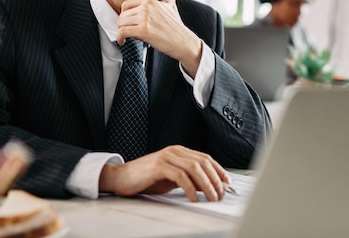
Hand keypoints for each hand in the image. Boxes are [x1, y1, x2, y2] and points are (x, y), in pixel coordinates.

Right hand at [98, 145, 230, 201]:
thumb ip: (188, 179)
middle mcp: (174, 151)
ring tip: (211, 197)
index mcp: (179, 152)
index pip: (205, 158)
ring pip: (194, 168)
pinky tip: (193, 198)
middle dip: (215, 179)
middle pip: (202, 162)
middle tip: (220, 194)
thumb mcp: (171, 178)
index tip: (227, 183)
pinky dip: (190, 188)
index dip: (218, 170)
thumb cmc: (146, 178)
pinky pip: (180, 176)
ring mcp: (166, 157)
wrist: (121, 177)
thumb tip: (207, 186)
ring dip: (206, 184)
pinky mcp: (158, 166)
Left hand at [116, 0, 201, 75]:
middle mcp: (146, 6)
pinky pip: (122, 32)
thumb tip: (139, 6)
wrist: (184, 42)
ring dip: (122, 32)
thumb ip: (154, 4)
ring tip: (127, 37)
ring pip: (120, 23)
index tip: (126, 23)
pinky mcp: (143, 30)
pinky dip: (119, 38)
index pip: (126, 5)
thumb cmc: (175, 28)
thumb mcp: (167, 9)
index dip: (125, 15)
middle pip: (122, 15)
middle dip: (123, 25)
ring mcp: (145, 17)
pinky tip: (122, 41)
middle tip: (128, 32)